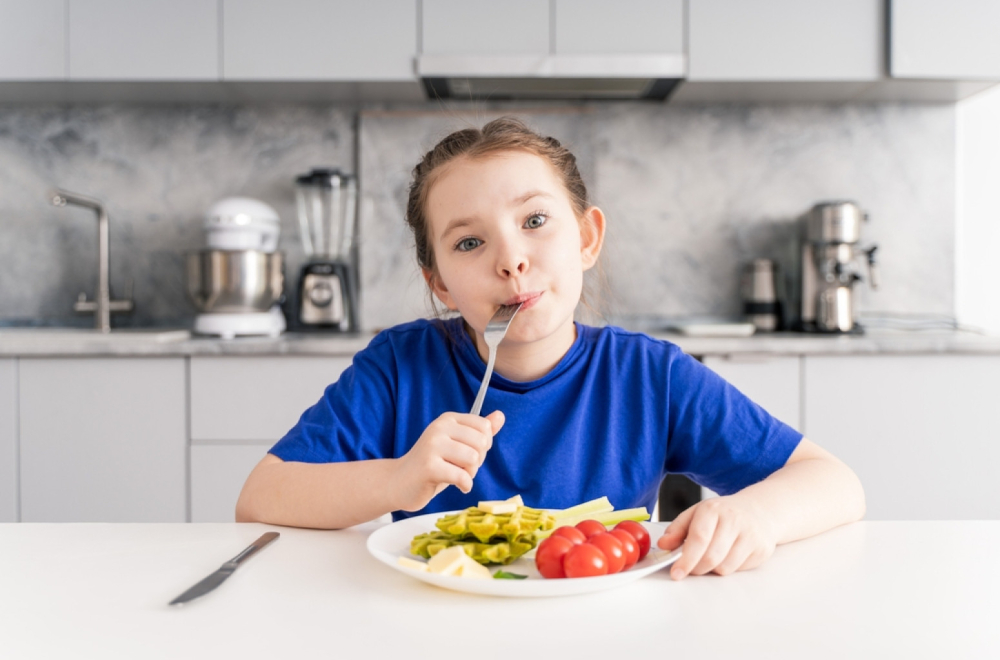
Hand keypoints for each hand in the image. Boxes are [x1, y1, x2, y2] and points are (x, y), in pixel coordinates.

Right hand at [392, 410, 503, 511]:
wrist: (400, 482)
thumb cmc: (433, 464)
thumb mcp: (457, 445)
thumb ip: (479, 431)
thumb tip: (501, 416)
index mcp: (448, 419)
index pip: (484, 426)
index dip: (484, 444)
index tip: (470, 453)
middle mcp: (439, 428)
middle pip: (481, 442)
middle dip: (478, 460)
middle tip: (463, 467)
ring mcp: (432, 446)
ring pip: (473, 458)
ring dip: (471, 473)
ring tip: (458, 475)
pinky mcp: (429, 467)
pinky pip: (462, 476)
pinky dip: (466, 485)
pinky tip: (459, 486)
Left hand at [656, 495, 776, 579]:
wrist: (759, 510)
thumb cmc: (723, 513)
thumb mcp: (696, 513)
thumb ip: (677, 529)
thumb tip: (663, 545)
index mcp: (713, 509)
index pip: (699, 538)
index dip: (686, 559)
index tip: (676, 573)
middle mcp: (734, 520)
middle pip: (711, 557)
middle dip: (697, 568)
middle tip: (691, 568)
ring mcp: (750, 535)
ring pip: (725, 568)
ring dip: (713, 569)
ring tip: (712, 556)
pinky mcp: (762, 550)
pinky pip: (738, 570)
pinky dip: (728, 568)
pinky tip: (729, 555)